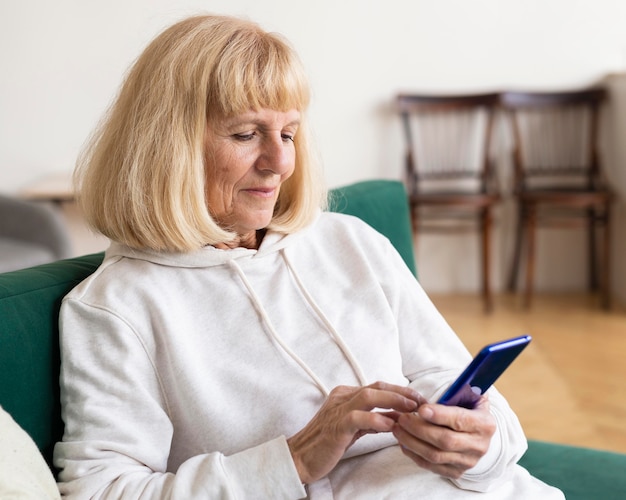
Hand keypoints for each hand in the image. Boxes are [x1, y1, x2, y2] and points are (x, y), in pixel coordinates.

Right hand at [287, 382, 425, 483]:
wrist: (301, 457)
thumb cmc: (328, 442)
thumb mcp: (356, 427)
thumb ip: (375, 419)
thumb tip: (398, 415)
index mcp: (346, 395)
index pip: (378, 386)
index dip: (400, 391)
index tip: (418, 399)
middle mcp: (342, 397)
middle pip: (376, 387)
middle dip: (401, 392)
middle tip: (421, 401)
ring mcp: (338, 409)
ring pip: (368, 396)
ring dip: (392, 400)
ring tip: (410, 409)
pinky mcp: (336, 426)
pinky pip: (358, 417)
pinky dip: (376, 419)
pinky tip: (390, 426)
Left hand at [392, 395, 495, 478]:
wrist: (477, 432)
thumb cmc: (468, 408)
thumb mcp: (470, 395)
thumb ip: (460, 389)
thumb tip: (451, 385)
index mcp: (485, 424)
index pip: (461, 420)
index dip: (440, 415)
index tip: (420, 409)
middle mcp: (479, 446)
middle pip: (445, 441)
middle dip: (419, 429)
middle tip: (402, 418)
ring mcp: (468, 462)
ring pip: (435, 456)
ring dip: (412, 442)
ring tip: (398, 429)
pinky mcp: (456, 472)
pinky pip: (431, 466)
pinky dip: (414, 454)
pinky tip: (403, 442)